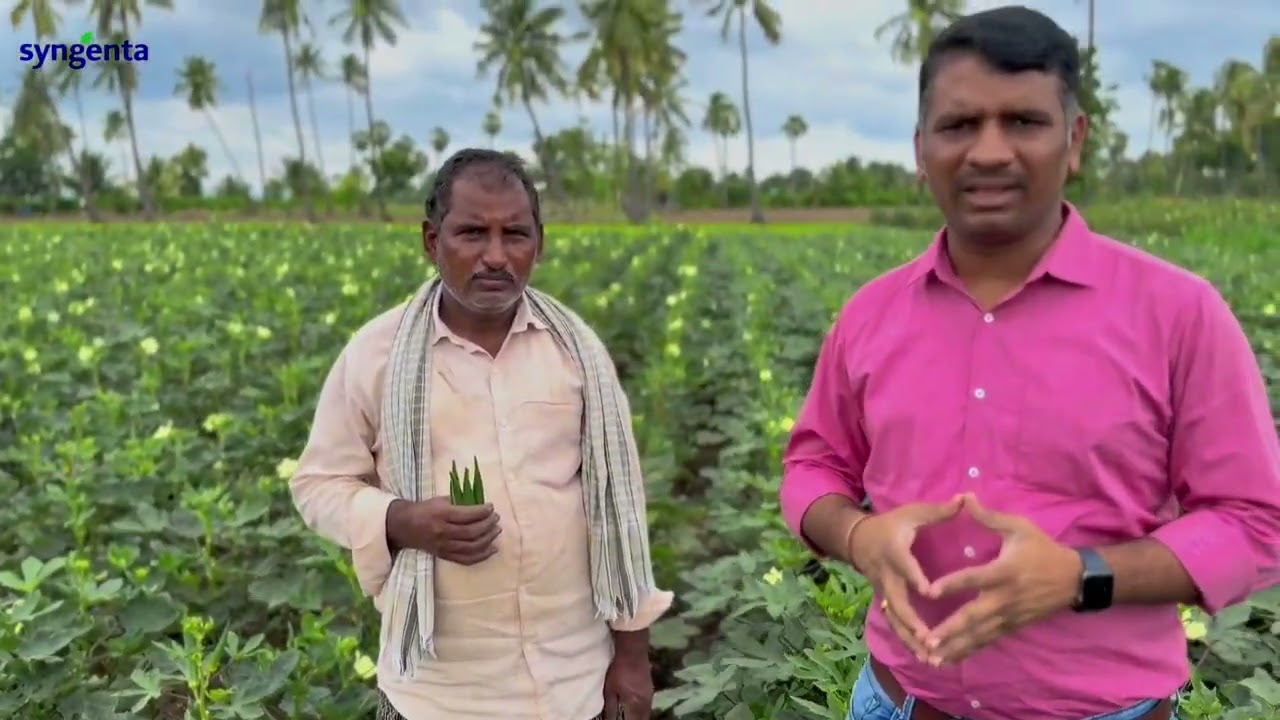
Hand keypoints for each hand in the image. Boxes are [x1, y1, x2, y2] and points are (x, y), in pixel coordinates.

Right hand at [386, 497, 500, 564]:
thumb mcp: (440, 500)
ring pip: (471, 547)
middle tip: (496, 518)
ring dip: (488, 539)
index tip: (491, 507)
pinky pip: (466, 560)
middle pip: (471, 532)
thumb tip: (480, 507)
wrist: (404, 526)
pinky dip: (482, 556)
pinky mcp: (444, 556)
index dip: (482, 511)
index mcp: (441, 515)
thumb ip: (459, 503)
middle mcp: (443, 532)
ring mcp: (444, 546)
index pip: (467, 515)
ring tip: (496, 531)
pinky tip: (492, 549)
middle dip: (488, 525)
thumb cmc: (424, 510)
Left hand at [601, 648, 652, 719]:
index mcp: (637, 705)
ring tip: (631, 716)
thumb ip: (610, 708)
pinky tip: (635, 707)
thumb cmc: (619, 671)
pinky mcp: (650, 688)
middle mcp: (647, 703)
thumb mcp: (610, 691)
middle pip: (643, 719)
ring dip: (640, 717)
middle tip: (627, 719)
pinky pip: (648, 705)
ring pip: (647, 712)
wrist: (633, 651)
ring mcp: (650, 695)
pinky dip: (642, 710)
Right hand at [847, 495, 964, 661]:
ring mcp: (884, 591)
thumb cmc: (892, 525)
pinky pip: (895, 624)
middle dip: (911, 621)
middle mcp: (887, 575)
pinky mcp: (886, 601)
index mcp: (895, 552)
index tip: (929, 593)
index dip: (914, 578)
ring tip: (928, 657)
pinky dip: (907, 641)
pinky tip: (924, 657)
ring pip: (894, 619)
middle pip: (896, 601)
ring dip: (909, 639)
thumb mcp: (912, 513)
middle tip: (928, 638)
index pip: (904, 566)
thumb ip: (939, 511)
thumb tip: (964, 499)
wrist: (859, 539)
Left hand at [919, 493, 1081, 665]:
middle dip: (950, 629)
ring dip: (956, 647)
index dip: (952, 584)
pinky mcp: (1013, 626)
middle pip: (974, 616)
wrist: (1075, 578)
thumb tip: (965, 497)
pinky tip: (951, 660)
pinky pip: (988, 640)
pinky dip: (970, 650)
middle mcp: (1005, 598)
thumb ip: (989, 517)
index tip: (930, 592)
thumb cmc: (1043, 549)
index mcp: (1004, 572)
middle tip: (927, 640)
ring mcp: (1009, 616)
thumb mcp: (1019, 527)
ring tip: (932, 659)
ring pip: (979, 635)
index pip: (973, 579)